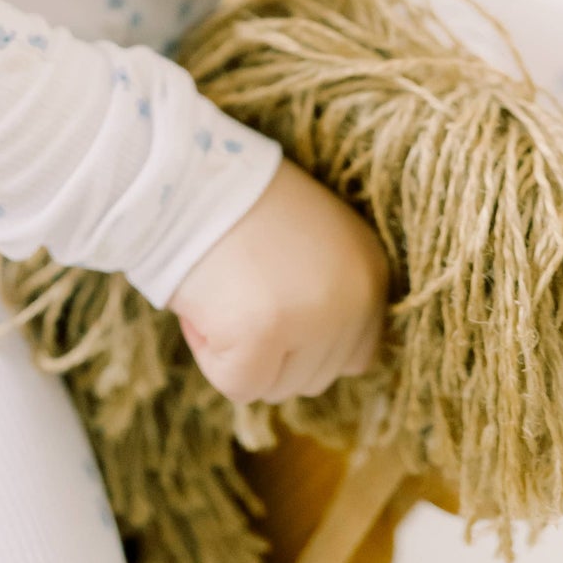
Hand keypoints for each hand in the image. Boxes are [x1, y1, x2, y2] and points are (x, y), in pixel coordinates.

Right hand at [167, 155, 390, 404]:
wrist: (191, 174)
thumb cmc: (241, 205)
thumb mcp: (315, 242)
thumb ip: (331, 294)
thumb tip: (318, 358)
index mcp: (371, 271)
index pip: (354, 356)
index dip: (304, 338)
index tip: (274, 296)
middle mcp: (355, 297)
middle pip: (315, 377)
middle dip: (272, 347)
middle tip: (242, 283)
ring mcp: (313, 318)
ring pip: (278, 387)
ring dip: (242, 350)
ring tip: (227, 287)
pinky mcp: (263, 336)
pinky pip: (239, 385)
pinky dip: (212, 353)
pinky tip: (209, 301)